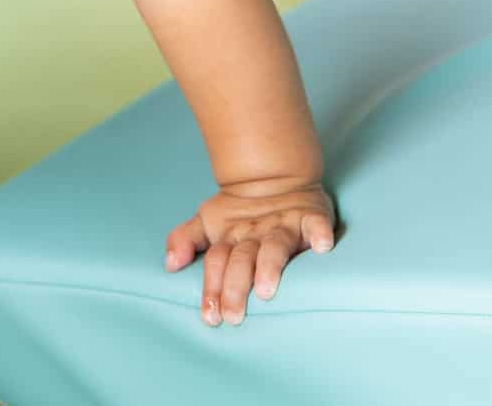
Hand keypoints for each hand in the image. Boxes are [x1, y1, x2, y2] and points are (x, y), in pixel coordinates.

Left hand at [165, 182, 335, 326]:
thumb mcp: (208, 222)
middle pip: (242, 259)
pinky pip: (316, 224)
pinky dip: (319, 233)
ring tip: (266, 289)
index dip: (211, 286)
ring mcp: (283, 225)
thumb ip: (185, 239)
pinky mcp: (310, 216)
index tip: (210, 316)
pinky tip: (322, 246)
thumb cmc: (241, 212)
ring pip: (275, 246)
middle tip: (233, 315)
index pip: (216, 261)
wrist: (274, 175)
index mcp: (230, 236)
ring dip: (270, 266)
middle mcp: (255, 233)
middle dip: (235, 287)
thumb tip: (169, 264)